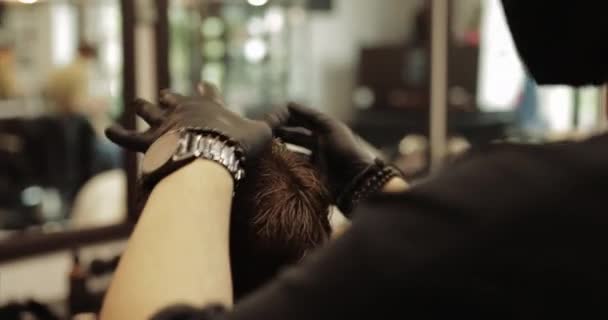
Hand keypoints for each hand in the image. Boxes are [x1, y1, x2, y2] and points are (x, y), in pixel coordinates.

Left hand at [105, 82, 271, 160]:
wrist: (213, 157)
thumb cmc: (237, 145)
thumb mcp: (261, 132)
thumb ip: (273, 122)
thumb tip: (289, 112)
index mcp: (210, 106)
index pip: (208, 91)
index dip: (207, 89)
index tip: (204, 85)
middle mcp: (184, 110)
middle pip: (173, 99)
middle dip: (170, 98)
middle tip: (166, 97)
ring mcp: (166, 124)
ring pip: (150, 111)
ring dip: (144, 107)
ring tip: (138, 103)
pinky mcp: (150, 142)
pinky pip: (129, 138)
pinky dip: (118, 134)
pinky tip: (107, 130)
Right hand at [267, 102, 375, 201]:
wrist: (354, 180)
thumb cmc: (344, 150)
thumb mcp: (330, 127)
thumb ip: (310, 115)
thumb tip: (289, 104)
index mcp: (325, 130)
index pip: (302, 120)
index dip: (288, 118)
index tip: (272, 118)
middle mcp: (320, 143)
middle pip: (297, 136)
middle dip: (282, 133)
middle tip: (264, 133)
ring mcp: (317, 160)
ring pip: (295, 151)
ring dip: (282, 148)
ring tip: (266, 147)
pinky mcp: (314, 175)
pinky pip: (297, 166)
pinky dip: (287, 163)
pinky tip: (275, 162)